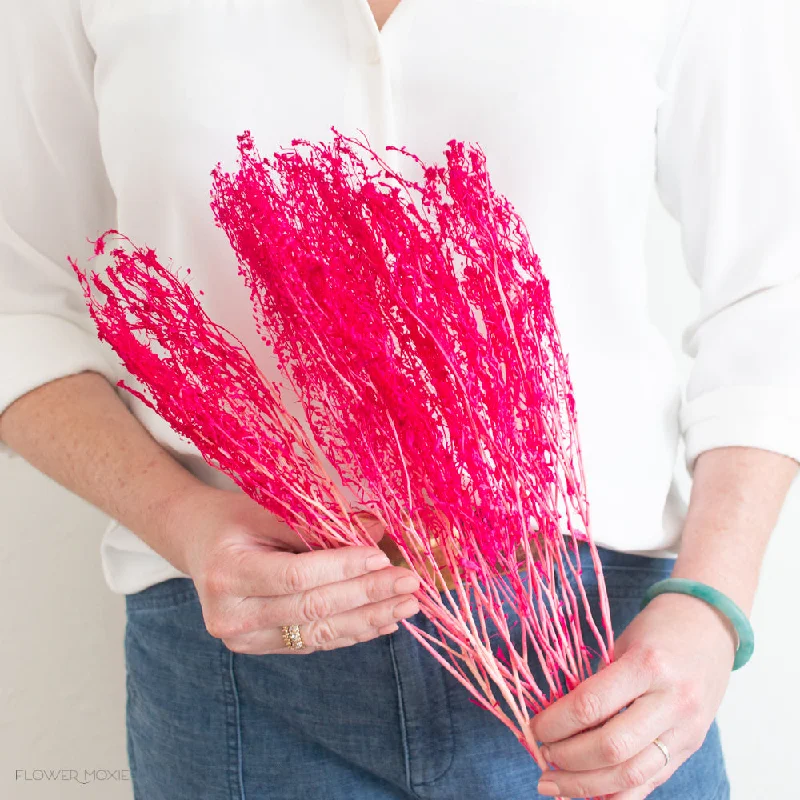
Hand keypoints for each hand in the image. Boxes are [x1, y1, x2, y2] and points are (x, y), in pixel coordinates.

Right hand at [165, 485, 420, 653]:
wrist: (199, 544)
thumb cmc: (235, 520)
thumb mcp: (268, 510)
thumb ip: (318, 522)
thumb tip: (377, 529)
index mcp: (227, 573)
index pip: (297, 576)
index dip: (343, 568)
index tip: (383, 558)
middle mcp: (231, 615)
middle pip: (313, 609)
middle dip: (367, 596)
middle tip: (410, 585)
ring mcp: (244, 639)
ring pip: (318, 633)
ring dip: (368, 620)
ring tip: (406, 607)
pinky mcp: (260, 648)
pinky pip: (314, 641)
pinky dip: (351, 631)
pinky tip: (383, 622)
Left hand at [530, 593, 735, 798]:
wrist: (709, 625)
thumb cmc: (657, 628)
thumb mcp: (622, 643)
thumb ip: (596, 681)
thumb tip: (556, 721)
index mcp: (647, 665)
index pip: (591, 705)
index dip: (556, 722)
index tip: (534, 727)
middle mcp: (671, 701)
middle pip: (612, 747)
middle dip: (568, 758)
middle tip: (543, 754)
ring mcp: (686, 729)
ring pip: (632, 774)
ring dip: (586, 786)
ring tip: (554, 784)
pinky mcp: (691, 747)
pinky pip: (652, 782)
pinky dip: (617, 794)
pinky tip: (589, 794)